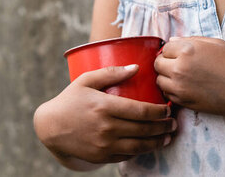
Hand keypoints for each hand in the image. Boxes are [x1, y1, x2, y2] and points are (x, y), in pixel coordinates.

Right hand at [33, 65, 176, 166]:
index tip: (167, 108)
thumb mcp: (86, 80)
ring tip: (167, 137)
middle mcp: (106, 127)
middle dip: (163, 127)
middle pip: (144, 129)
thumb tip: (137, 67)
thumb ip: (111, 72)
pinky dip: (141, 151)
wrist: (50, 127)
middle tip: (173, 123)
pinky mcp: (101, 156)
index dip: (159, 111)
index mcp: (104, 106)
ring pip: (139, 146)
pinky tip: (148, 145)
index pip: (141, 111)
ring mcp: (104, 144)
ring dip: (157, 142)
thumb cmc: (70, 100)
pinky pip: (127, 155)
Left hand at [154, 37, 224, 115]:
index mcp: (187, 50)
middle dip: (165, 62)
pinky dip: (171, 90)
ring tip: (180, 76)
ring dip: (166, 77)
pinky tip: (184, 87)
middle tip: (177, 64)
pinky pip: (166, 93)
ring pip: (159, 80)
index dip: (172, 50)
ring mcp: (179, 86)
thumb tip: (172, 41)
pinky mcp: (182, 101)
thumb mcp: (216, 44)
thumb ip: (191, 41)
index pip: (165, 48)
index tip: (179, 53)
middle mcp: (179, 68)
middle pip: (157, 63)